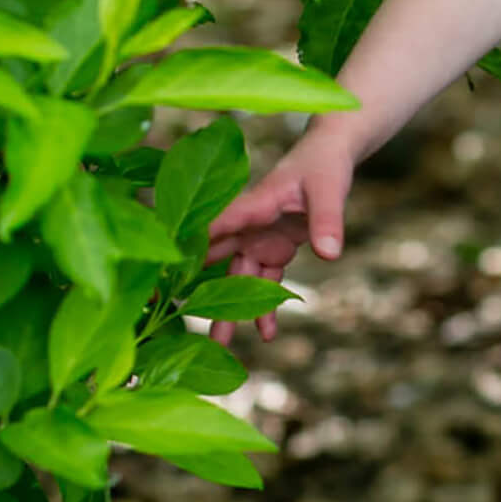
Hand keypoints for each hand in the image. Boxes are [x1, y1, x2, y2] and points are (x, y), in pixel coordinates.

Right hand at [203, 125, 355, 343]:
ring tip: (222, 346)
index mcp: (253, 204)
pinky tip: (266, 334)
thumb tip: (328, 254)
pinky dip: (265, 306)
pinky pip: (265, 281)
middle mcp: (249, 224)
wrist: (331, 155)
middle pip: (218, 261)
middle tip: (182, 322)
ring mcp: (259, 237)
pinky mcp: (274, 247)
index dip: (193, 249)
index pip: (217, 227)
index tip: (169, 277)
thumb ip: (328, 220)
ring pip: (238, 279)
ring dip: (231, 310)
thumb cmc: (324, 164)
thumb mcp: (329, 190)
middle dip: (201, 291)